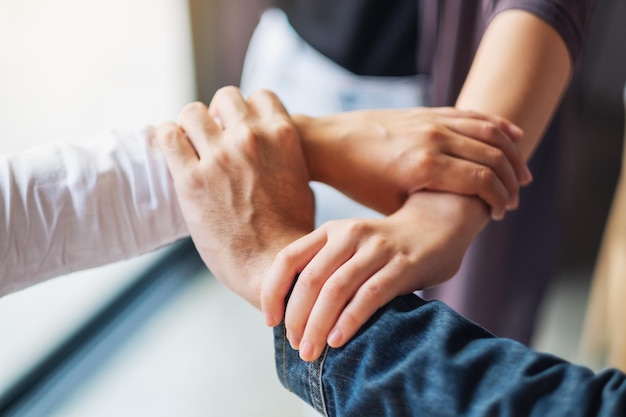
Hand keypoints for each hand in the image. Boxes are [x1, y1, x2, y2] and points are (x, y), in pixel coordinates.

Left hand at [156, 87, 314, 308]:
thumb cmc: (290, 231)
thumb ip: (282, 155)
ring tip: (191, 147)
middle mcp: (250, 138)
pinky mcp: (191, 179)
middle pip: (224, 97)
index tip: (239, 128)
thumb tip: (268, 148)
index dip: (247, 112)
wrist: (272, 266)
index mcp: (282, 135)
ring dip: (191, 126)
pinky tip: (173, 152)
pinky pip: (168, 136)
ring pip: (192, 112)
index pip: (259, 96)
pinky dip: (168, 139)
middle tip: (214, 138)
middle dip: (218, 115)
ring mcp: (219, 156)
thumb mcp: (300, 181)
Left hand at [262, 191, 485, 360]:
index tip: (271, 321)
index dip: (273, 292)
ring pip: (336, 289)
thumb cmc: (385, 248)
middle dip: (297, 318)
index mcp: (330, 231)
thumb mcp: (350, 247)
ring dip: (318, 325)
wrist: (437, 227)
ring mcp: (377, 248)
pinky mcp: (403, 265)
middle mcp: (350, 235)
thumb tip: (291, 316)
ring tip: (311, 352)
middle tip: (296, 346)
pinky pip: (369, 296)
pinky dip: (349, 320)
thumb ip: (324, 269)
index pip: (287, 259)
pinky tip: (338, 340)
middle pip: (310, 279)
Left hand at [296, 107, 531, 219]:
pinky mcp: (426, 111)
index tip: (501, 214)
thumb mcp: (391, 204)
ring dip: (511, 152)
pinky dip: (496, 125)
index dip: (500, 199)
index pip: (483, 180)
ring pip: (488, 131)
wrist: (330, 143)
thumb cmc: (357, 181)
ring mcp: (431, 120)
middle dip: (511, 180)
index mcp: (424, 167)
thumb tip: (460, 219)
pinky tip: (512, 136)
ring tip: (522, 174)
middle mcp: (433, 138)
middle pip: (492, 156)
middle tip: (514, 200)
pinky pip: (471, 114)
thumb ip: (427, 206)